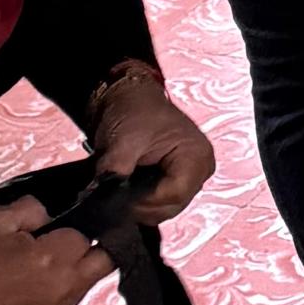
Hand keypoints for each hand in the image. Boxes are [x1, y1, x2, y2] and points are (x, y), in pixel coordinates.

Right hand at [0, 197, 110, 304]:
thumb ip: (32, 209)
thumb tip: (52, 212)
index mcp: (53, 258)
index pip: (85, 234)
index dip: (74, 226)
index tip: (59, 225)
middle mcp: (66, 286)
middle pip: (105, 260)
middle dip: (94, 247)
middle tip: (68, 240)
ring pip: (92, 280)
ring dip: (81, 267)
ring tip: (54, 261)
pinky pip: (76, 297)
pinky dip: (68, 286)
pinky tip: (45, 281)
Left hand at [84, 66, 213, 223]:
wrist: (129, 96)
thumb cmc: (133, 109)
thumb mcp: (123, 139)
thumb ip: (116, 169)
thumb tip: (104, 195)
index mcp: (196, 156)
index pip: (175, 193)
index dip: (147, 202)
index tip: (121, 200)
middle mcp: (200, 170)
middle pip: (174, 205)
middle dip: (143, 206)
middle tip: (115, 201)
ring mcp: (190, 177)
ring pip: (168, 208)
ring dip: (143, 205)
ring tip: (120, 194)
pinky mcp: (177, 180)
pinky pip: (163, 202)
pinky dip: (144, 202)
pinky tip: (128, 194)